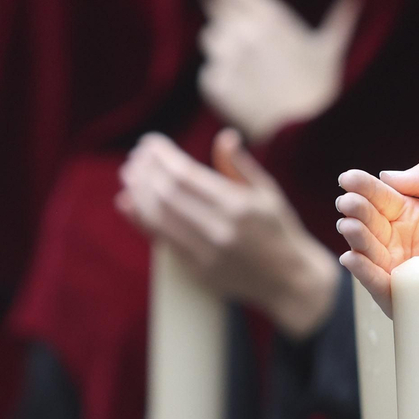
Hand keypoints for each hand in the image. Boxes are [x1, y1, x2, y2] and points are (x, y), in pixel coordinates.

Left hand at [117, 129, 339, 337]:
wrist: (288, 281)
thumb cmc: (278, 230)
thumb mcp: (268, 193)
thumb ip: (241, 166)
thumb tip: (224, 137)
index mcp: (238, 205)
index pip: (186, 174)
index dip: (162, 156)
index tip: (150, 142)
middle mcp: (220, 229)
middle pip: (167, 194)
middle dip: (146, 170)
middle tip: (136, 156)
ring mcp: (207, 253)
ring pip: (159, 217)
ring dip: (138, 192)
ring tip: (129, 174)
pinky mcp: (198, 271)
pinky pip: (162, 241)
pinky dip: (141, 220)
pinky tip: (129, 202)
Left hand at [197, 0, 358, 143]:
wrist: (305, 135)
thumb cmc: (323, 92)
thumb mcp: (332, 51)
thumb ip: (340, 20)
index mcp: (272, 18)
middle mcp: (246, 34)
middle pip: (218, 17)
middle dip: (226, 26)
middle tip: (244, 48)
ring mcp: (228, 59)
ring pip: (211, 43)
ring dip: (223, 52)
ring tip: (248, 74)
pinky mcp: (217, 86)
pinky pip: (209, 75)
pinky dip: (220, 81)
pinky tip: (243, 94)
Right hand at [335, 163, 418, 404]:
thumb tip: (387, 175)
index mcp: (417, 220)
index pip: (384, 199)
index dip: (365, 187)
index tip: (347, 178)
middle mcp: (403, 246)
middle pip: (371, 224)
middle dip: (356, 211)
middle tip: (346, 202)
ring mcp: (401, 275)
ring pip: (369, 254)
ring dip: (355, 239)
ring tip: (348, 225)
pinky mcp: (403, 304)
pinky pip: (379, 288)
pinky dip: (363, 274)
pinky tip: (352, 258)